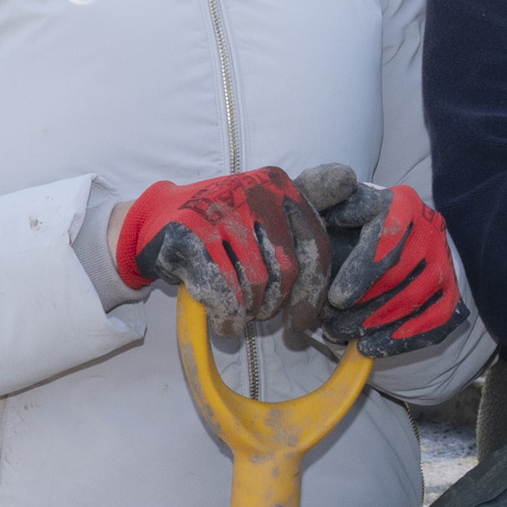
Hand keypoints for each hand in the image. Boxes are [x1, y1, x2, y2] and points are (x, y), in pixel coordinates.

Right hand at [114, 168, 330, 330]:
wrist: (155, 219)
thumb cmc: (224, 221)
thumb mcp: (268, 205)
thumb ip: (308, 203)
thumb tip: (350, 181)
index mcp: (280, 184)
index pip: (314, 244)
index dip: (313, 290)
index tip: (305, 321)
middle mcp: (253, 191)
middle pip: (287, 270)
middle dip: (277, 303)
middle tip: (263, 315)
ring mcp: (219, 212)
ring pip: (256, 283)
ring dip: (251, 311)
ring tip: (242, 314)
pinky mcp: (188, 236)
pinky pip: (223, 292)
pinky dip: (228, 317)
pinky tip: (226, 324)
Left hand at [295, 166, 464, 355]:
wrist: (399, 234)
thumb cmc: (355, 223)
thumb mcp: (340, 204)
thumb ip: (328, 198)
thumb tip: (334, 191)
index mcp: (401, 204)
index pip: (388, 238)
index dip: (362, 271)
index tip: (337, 299)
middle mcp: (430, 230)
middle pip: (401, 275)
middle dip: (363, 306)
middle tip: (330, 328)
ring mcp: (445, 262)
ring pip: (416, 300)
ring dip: (376, 325)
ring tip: (342, 337)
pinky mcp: (451, 291)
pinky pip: (434, 320)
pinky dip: (402, 338)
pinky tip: (372, 348)